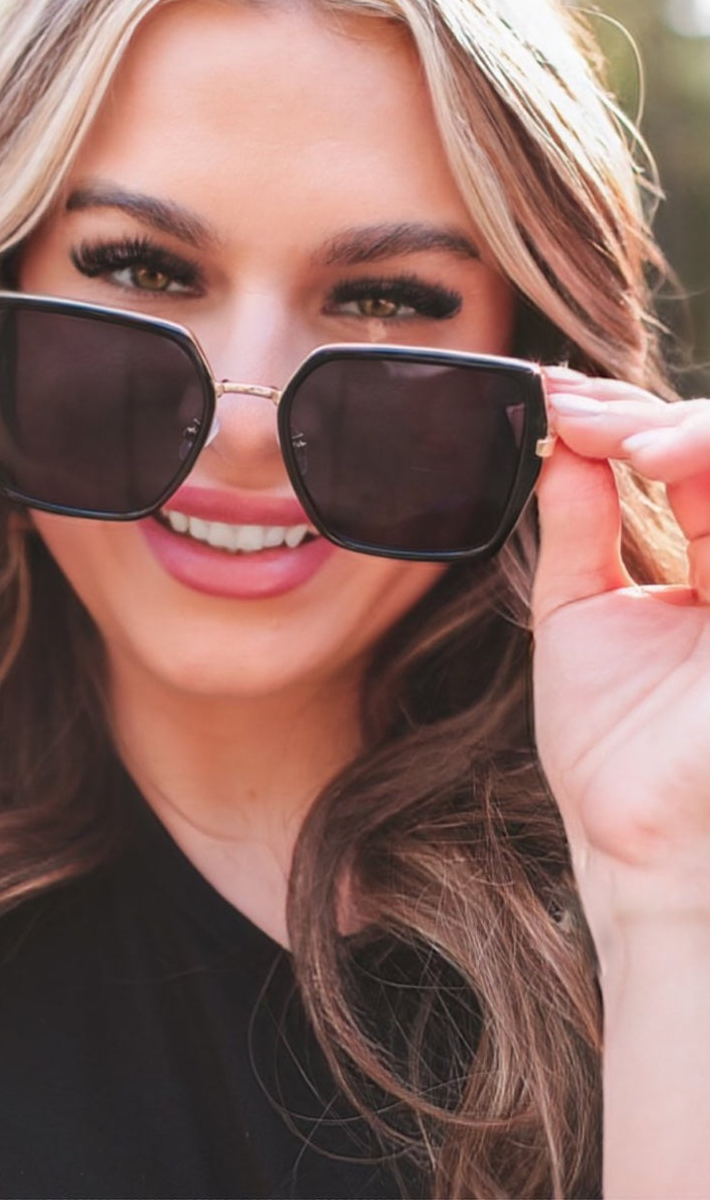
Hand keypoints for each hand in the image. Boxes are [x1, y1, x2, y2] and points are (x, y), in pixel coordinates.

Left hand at [531, 369, 709, 946]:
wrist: (629, 840)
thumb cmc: (610, 744)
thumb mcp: (579, 611)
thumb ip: (578, 525)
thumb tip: (564, 442)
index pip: (690, 461)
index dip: (624, 421)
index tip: (549, 400)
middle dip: (646, 414)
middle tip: (569, 409)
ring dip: (688, 428)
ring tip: (608, 430)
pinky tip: (651, 455)